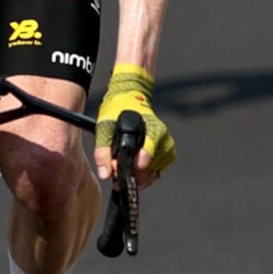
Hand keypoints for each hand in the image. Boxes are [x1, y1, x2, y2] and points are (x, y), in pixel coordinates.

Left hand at [94, 63, 175, 185]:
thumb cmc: (117, 111)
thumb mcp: (104, 128)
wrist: (130, 97)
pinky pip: (157, 172)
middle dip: (131, 175)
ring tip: (123, 165)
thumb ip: (103, 152)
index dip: (128, 172)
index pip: (144, 162)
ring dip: (137, 175)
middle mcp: (164, 140)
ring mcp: (168, 147)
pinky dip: (145, 173)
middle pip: (148, 171)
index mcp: (153, 132)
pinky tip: (133, 164)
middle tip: (115, 171)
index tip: (115, 174)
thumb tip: (105, 174)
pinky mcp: (169, 153)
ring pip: (152, 174)